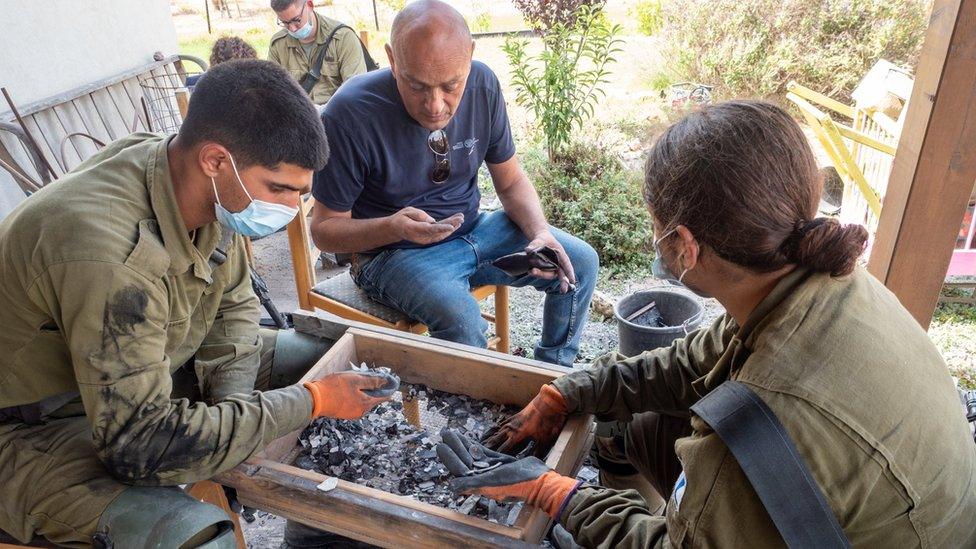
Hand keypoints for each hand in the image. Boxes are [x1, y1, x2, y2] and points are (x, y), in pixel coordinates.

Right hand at [303, 370, 398, 419]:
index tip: (392, 383)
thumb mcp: (356, 380)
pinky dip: (356, 396)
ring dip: (364, 393)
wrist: (315, 399)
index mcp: (366, 404)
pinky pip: (355, 404)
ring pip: (363, 401)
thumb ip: (372, 382)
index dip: (389, 389)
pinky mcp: (344, 413)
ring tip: (358, 382)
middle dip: (374, 390)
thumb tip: (385, 382)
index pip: (383, 397)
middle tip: (373, 378)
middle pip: (373, 399)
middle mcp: (361, 412)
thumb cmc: (335, 388)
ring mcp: (352, 414)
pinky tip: (350, 389)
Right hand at [388, 207, 463, 244]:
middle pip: (438, 232)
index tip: (452, 227)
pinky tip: (456, 224)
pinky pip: (440, 235)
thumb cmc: (401, 218)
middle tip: (461, 218)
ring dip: (452, 226)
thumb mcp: (407, 211)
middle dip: (451, 225)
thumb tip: (432, 220)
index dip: (442, 228)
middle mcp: (421, 237)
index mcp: (414, 229)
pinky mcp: (428, 239)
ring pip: (441, 234)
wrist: (396, 229)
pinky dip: (449, 229)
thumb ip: (419, 215)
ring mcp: (425, 239)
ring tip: (461, 218)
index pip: (430, 229)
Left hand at [437, 429, 580, 518]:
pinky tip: (466, 438)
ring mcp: (490, 469)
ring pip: (471, 455)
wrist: (539, 482)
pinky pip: (482, 452)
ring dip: (461, 444)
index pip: (459, 469)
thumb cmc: (516, 484)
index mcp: (478, 484)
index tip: (440, 445)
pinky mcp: (499, 463)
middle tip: (443, 432)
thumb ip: (472, 484)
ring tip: (451, 432)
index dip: (449, 457)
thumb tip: (451, 487)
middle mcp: (482, 477)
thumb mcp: (493, 483)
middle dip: (453, 447)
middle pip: (463, 460)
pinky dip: (474, 445)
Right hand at [483, 384, 567, 456]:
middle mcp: (512, 427)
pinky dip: (498, 427)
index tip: (491, 461)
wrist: (549, 401)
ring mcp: (513, 420)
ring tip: (484, 442)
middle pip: (497, 438)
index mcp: (517, 434)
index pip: (504, 447)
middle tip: (481, 452)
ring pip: (499, 430)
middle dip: (490, 446)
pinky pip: (503, 423)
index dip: (498, 455)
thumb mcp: (545, 438)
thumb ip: (538, 451)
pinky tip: (496, 428)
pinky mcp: (516, 415)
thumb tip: (533, 461)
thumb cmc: (548, 420)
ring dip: (492, 437)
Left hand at [526, 231, 575, 292]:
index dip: (570, 273)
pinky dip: (536, 273)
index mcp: (561, 254)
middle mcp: (558, 262)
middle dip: (562, 282)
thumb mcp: (539, 240)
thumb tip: (528, 250)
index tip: (573, 281)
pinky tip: (529, 270)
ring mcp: (552, 266)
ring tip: (531, 271)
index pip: (567, 264)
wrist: (538, 240)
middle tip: (563, 291)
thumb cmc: (543, 239)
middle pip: (560, 273)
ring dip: (541, 274)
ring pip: (549, 274)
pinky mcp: (545, 269)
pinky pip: (542, 272)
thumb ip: (534, 245)